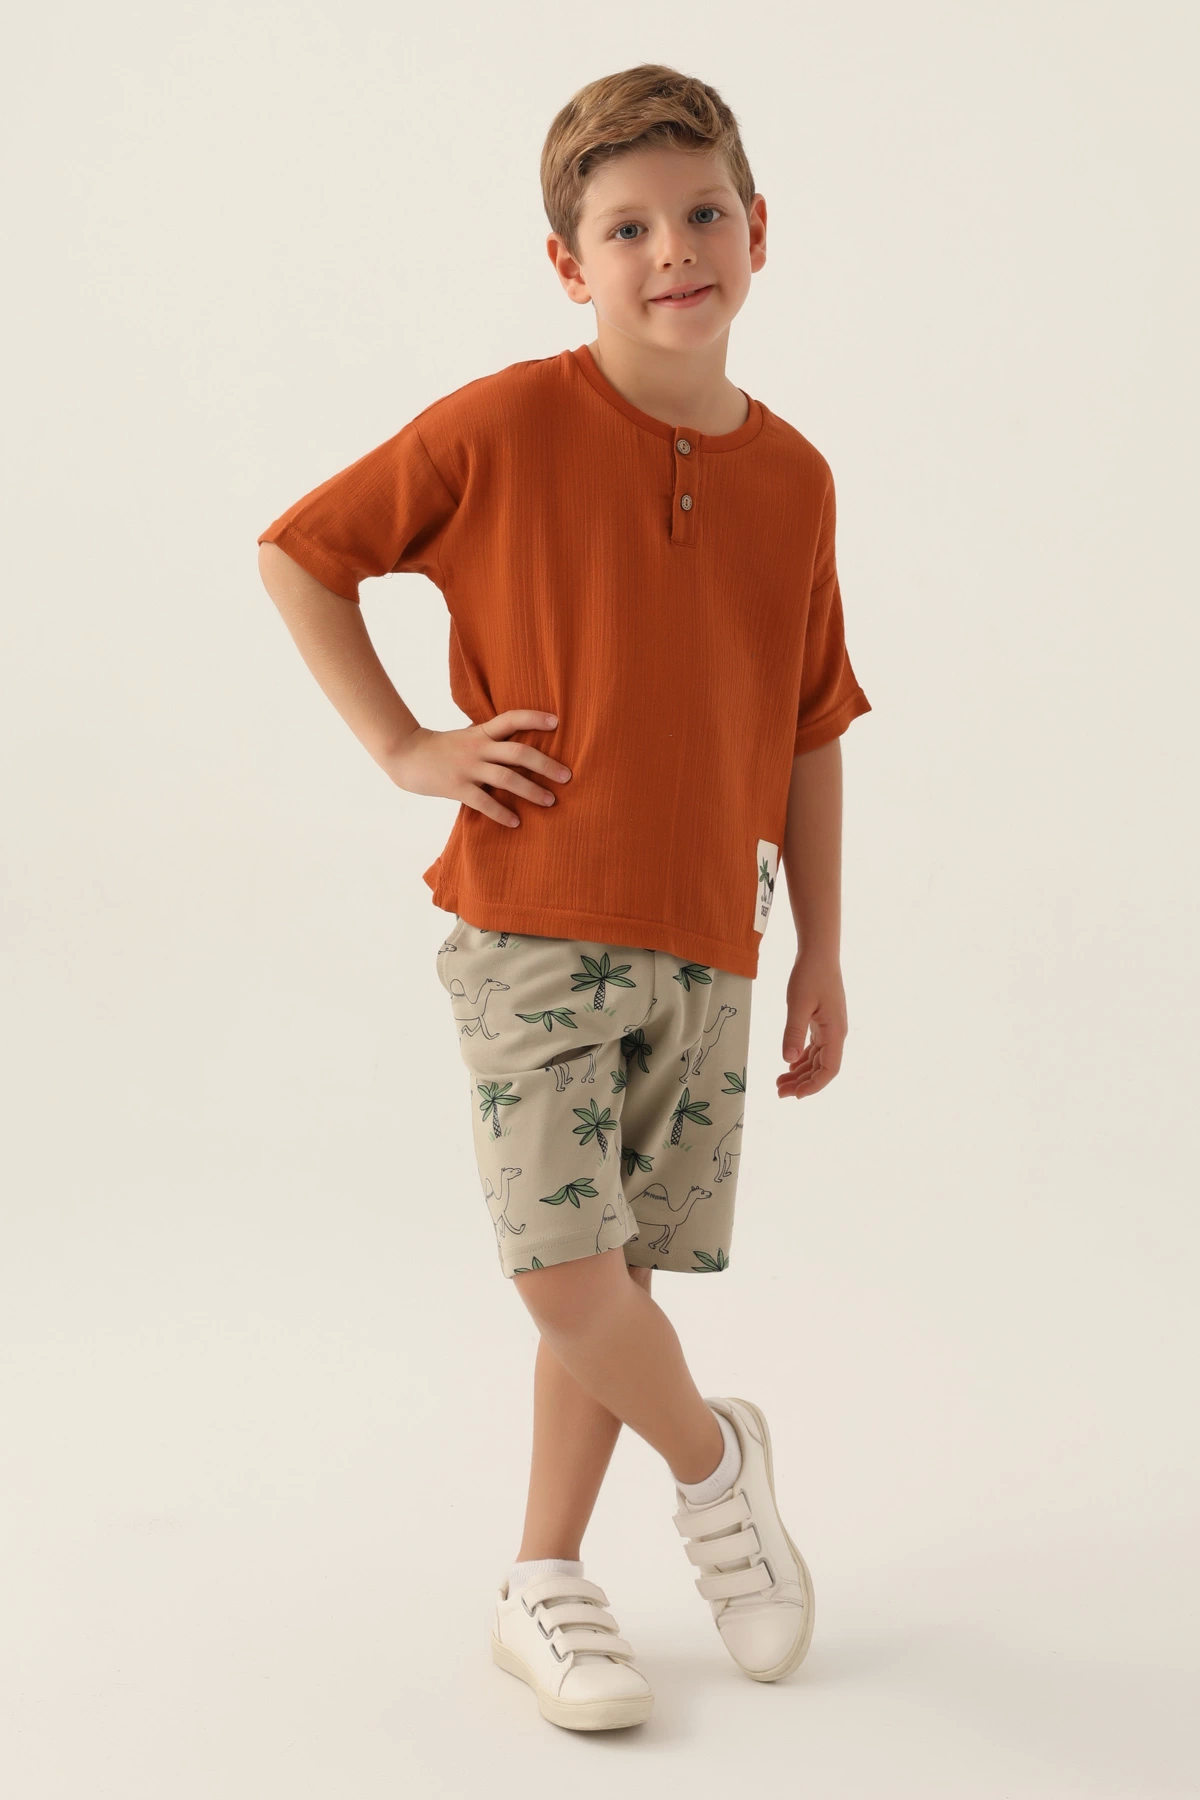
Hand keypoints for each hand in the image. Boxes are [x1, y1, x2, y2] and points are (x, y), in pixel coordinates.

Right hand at [385, 710, 570, 827]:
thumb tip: (522, 750)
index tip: (557, 721)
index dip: (534, 718)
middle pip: (518, 753)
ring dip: (531, 791)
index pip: (511, 719)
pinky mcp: (457, 788)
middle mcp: (478, 748)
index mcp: (481, 733)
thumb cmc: (442, 749)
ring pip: (507, 778)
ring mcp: (467, 768)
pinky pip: (484, 802)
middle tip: (567, 776)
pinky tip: (516, 822)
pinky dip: (502, 813)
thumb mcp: (467, 737)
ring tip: (551, 802)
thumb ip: (490, 741)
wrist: (405, 755)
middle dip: (546, 764)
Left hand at [776, 949, 846, 1098]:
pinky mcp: (822, 1022)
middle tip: (779, 1092)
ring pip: (817, 1059)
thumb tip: (787, 1061)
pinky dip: (802, 1059)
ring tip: (779, 1082)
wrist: (819, 953)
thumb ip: (793, 1033)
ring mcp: (830, 1028)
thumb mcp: (798, 1004)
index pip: (829, 1070)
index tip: (795, 1096)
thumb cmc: (810, 975)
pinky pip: (814, 1048)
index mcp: (835, 1033)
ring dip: (800, 1073)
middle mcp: (835, 1034)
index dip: (814, 1086)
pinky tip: (789, 1065)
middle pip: (822, 1068)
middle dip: (802, 1083)